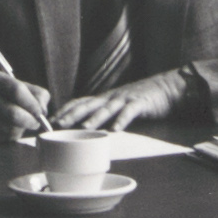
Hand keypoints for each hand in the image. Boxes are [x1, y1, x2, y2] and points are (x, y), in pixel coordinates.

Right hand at [0, 71, 51, 140]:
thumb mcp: (13, 83)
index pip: (18, 92)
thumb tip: (44, 111)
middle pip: (14, 115)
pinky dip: (12, 135)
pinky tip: (10, 127)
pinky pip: (3, 138)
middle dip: (30, 121)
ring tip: (22, 124)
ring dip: (22, 129)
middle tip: (36, 122)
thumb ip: (34, 93)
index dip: (33, 104)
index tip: (40, 111)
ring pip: (10, 129)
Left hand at [53, 70, 187, 131]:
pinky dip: (122, 120)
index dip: (66, 110)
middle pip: (89, 104)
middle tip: (59, 124)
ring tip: (84, 127)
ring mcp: (125, 99)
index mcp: (104, 98)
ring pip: (107, 108)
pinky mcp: (140, 103)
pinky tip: (116, 129)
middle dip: (73, 114)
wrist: (165, 88)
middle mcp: (111, 97)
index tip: (52, 120)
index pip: (81, 102)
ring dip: (95, 118)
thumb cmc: (140, 99)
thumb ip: (104, 112)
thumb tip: (86, 127)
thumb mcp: (118, 104)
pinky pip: (130, 112)